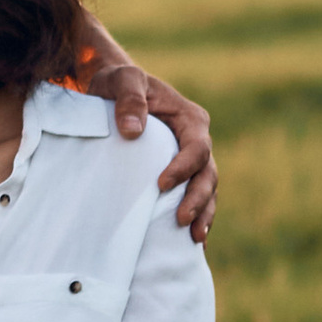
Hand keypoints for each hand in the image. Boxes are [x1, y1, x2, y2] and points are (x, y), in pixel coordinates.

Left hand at [73, 24, 215, 240]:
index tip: (161, 184)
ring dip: (203, 213)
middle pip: (207, 173)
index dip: (183, 168)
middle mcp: (196, 140)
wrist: (114, 90)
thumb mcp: (122, 80)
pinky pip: (192, 197)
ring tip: (195, 238)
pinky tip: (189, 241)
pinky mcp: (179, 174)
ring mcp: (189, 160)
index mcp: (190, 119)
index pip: (196, 147)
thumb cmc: (119, 83)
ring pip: (206, 189)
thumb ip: (128, 99)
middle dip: (198, 199)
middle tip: (182, 221)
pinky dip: (195, 217)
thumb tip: (132, 131)